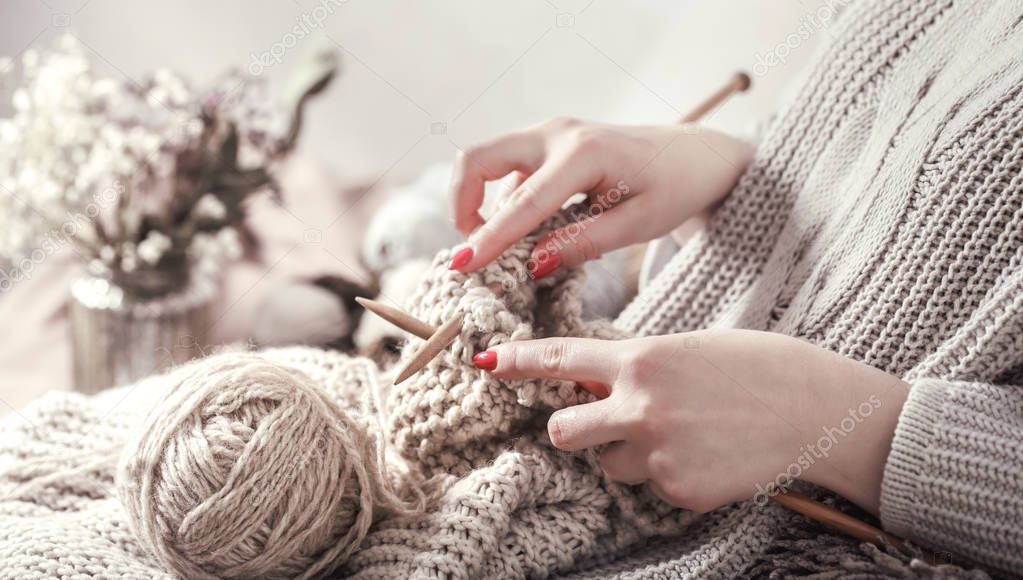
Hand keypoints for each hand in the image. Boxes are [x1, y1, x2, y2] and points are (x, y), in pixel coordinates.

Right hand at [447, 118, 752, 275]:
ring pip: (486, 160)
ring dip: (480, 202)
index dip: (489, 236)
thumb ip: (583, 243)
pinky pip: (506, 168)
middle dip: (461, 203)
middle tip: (475, 248)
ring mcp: (549, 132)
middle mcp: (557, 134)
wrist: (695, 155)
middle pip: (478, 158)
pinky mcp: (547, 141)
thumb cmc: (674, 188)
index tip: (463, 265)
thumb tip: (533, 263)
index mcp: (584, 154)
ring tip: (511, 247)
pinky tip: (532, 229)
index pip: (523, 202)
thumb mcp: (638, 225)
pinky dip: (502, 199)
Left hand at [474, 330, 909, 512]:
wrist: (817, 410)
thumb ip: (637, 367)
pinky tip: (707, 456)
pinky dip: (668, 475)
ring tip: (680, 437)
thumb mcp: (688, 350)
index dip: (518, 361)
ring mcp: (657, 452)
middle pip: (563, 431)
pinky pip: (651, 486)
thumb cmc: (757, 368)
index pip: (561, 359)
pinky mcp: (678, 489)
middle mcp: (639, 407)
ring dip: (626, 455)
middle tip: (598, 423)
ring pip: (608, 465)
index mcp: (642, 359)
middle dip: (572, 430)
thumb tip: (596, 382)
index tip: (486, 361)